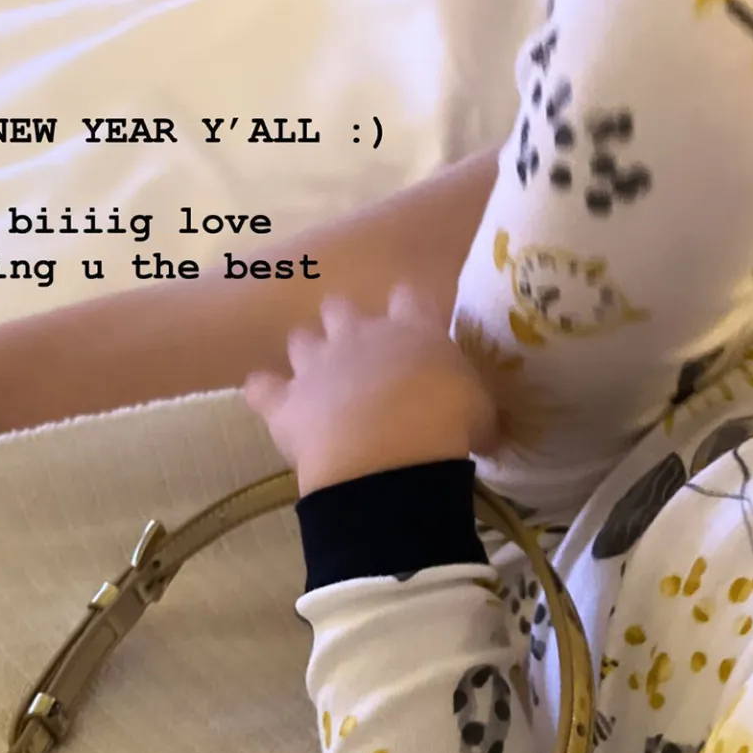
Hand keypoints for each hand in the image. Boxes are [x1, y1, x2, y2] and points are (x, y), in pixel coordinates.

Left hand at [244, 287, 497, 495]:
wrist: (390, 455)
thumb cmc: (446, 426)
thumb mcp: (481, 414)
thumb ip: (479, 410)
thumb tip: (490, 428)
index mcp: (413, 327)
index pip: (408, 296)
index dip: (408, 309)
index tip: (413, 327)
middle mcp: (360, 333)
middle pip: (342, 307)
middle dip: (345, 325)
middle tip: (357, 354)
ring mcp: (317, 364)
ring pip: (301, 340)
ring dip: (306, 356)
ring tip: (314, 380)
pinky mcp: (285, 401)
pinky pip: (261, 387)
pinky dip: (263, 391)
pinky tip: (267, 399)